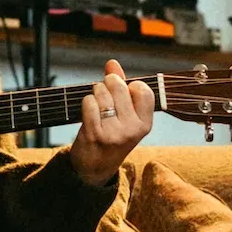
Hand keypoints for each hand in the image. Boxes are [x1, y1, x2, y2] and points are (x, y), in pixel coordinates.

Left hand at [68, 60, 155, 186]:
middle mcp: (132, 129)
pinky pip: (89, 102)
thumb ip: (121, 87)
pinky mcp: (95, 134)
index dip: (130, 86)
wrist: (94, 168)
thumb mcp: (125, 116)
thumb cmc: (111, 136)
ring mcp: (113, 132)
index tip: (124, 94)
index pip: (143, 89)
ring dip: (95, 93)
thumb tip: (112, 63)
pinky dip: (86, 103)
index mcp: (145, 124)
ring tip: (97, 106)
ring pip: (101, 92)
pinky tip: (89, 113)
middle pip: (118, 86)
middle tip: (105, 94)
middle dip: (108, 83)